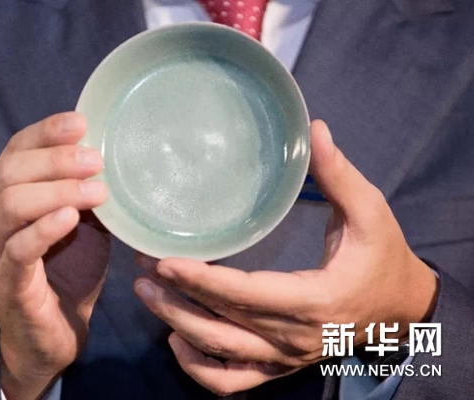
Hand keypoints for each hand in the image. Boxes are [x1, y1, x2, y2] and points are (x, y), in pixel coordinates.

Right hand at [0, 112, 109, 399]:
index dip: (45, 133)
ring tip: (96, 190)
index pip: (14, 151)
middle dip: (56, 160)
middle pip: (11, 172)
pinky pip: (19, 249)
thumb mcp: (79, 222)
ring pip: (11, 204)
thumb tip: (108, 154)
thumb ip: (83, 191)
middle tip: (97, 160)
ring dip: (57, 191)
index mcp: (1, 196)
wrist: (51, 333)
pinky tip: (71, 218)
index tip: (81, 123)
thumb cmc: (67, 271)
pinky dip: (45, 228)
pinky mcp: (5, 283)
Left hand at [134, 120, 438, 396]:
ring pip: (221, 354)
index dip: (203, 281)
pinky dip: (200, 368)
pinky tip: (176, 342)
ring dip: (179, 326)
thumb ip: (340, 175)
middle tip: (141, 269)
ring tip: (147, 294)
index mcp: (315, 300)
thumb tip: (315, 130)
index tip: (164, 261)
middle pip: (223, 324)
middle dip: (177, 298)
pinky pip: (232, 381)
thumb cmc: (384, 258)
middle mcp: (294, 336)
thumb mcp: (371, 213)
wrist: (401, 312)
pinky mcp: (279, 365)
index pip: (248, 295)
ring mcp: (284, 357)